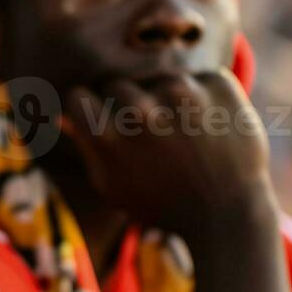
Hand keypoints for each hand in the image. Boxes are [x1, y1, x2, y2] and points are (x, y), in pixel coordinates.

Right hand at [64, 68, 275, 237]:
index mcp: (108, 138)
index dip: (90, 112)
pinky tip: (210, 127)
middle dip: (127, 105)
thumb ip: (85, 148)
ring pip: (158, 78)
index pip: (79, 96)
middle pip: (116, 85)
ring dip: (167, 99)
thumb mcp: (112, 186)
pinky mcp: (218, 85)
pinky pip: (200, 76)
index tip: (105, 125)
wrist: (229, 214)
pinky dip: (205, 96)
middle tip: (150, 135)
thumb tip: (62, 115)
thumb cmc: (162, 205)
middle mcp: (140, 112)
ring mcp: (182, 95)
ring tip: (185, 134)